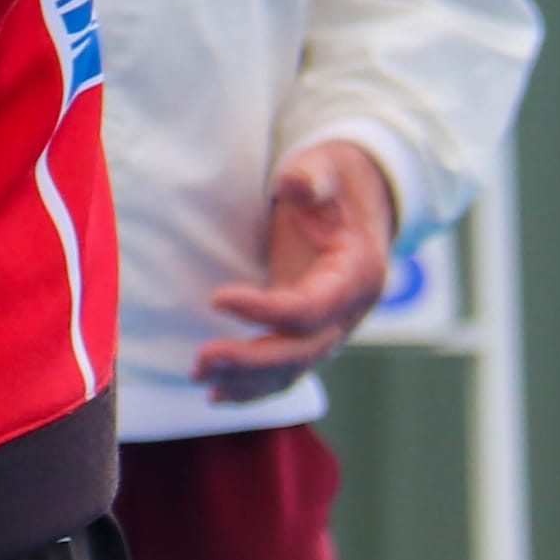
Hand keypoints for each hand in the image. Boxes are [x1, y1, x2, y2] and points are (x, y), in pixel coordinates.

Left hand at [193, 139, 396, 403]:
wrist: (360, 198)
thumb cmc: (336, 181)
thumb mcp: (327, 166)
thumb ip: (312, 176)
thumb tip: (294, 185)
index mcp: (357, 273)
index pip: (310, 308)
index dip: (264, 310)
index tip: (216, 298)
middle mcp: (348, 311)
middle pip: (301, 352)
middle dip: (250, 361)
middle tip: (200, 359)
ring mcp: (332, 328)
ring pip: (292, 370)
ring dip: (245, 381)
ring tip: (199, 375)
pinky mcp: (312, 334)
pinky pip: (286, 371)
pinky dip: (254, 388)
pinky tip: (217, 393)